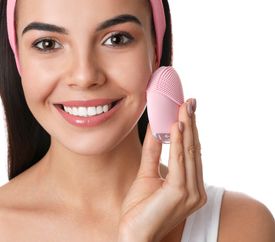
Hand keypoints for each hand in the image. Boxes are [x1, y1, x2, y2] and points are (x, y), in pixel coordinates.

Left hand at [118, 99, 206, 241]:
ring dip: (186, 128)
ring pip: (188, 152)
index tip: (186, 109)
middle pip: (193, 149)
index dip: (190, 129)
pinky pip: (179, 161)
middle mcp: (196, 189)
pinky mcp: (180, 193)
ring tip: (182, 108)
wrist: (134, 234)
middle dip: (190, 123)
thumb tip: (154, 128)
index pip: (191, 152)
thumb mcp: (146, 173)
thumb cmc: (140, 209)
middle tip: (188, 101)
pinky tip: (175, 126)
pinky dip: (177, 142)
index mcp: (190, 185)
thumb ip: (152, 152)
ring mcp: (191, 192)